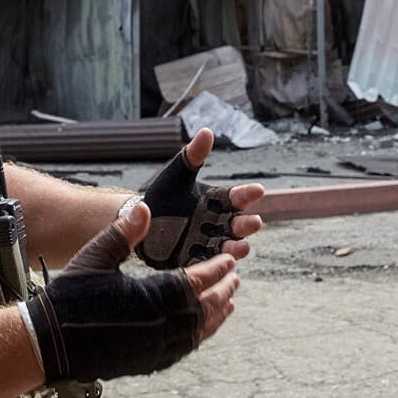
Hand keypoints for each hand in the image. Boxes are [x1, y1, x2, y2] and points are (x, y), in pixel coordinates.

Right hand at [23, 203, 240, 382]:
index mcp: (150, 298)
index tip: (230, 260)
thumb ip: (123, 233)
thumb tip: (145, 207)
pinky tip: (201, 328)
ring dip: (216, 316)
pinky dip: (199, 336)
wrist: (50, 342)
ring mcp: (154, 349)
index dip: (216, 269)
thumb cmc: (71, 296)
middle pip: (204, 308)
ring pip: (198, 333)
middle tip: (235, 278)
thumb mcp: (96, 257)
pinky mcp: (147, 363)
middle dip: (222, 291)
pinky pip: (183, 350)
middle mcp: (158, 327)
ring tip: (229, 303)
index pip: (195, 282)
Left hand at [134, 128, 265, 268]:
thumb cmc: (164, 195)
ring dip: (237, 247)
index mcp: (216, 202)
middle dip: (247, 225)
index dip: (247, 195)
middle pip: (238, 225)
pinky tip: (219, 264)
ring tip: (242, 246)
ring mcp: (207, 243)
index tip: (258, 190)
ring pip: (228, 247)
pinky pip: (207, 264)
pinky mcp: (194, 260)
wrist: (139, 220)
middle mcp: (217, 224)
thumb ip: (192, 156)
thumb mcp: (177, 175)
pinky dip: (214, 265)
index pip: (236, 198)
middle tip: (254, 222)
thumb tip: (207, 131)